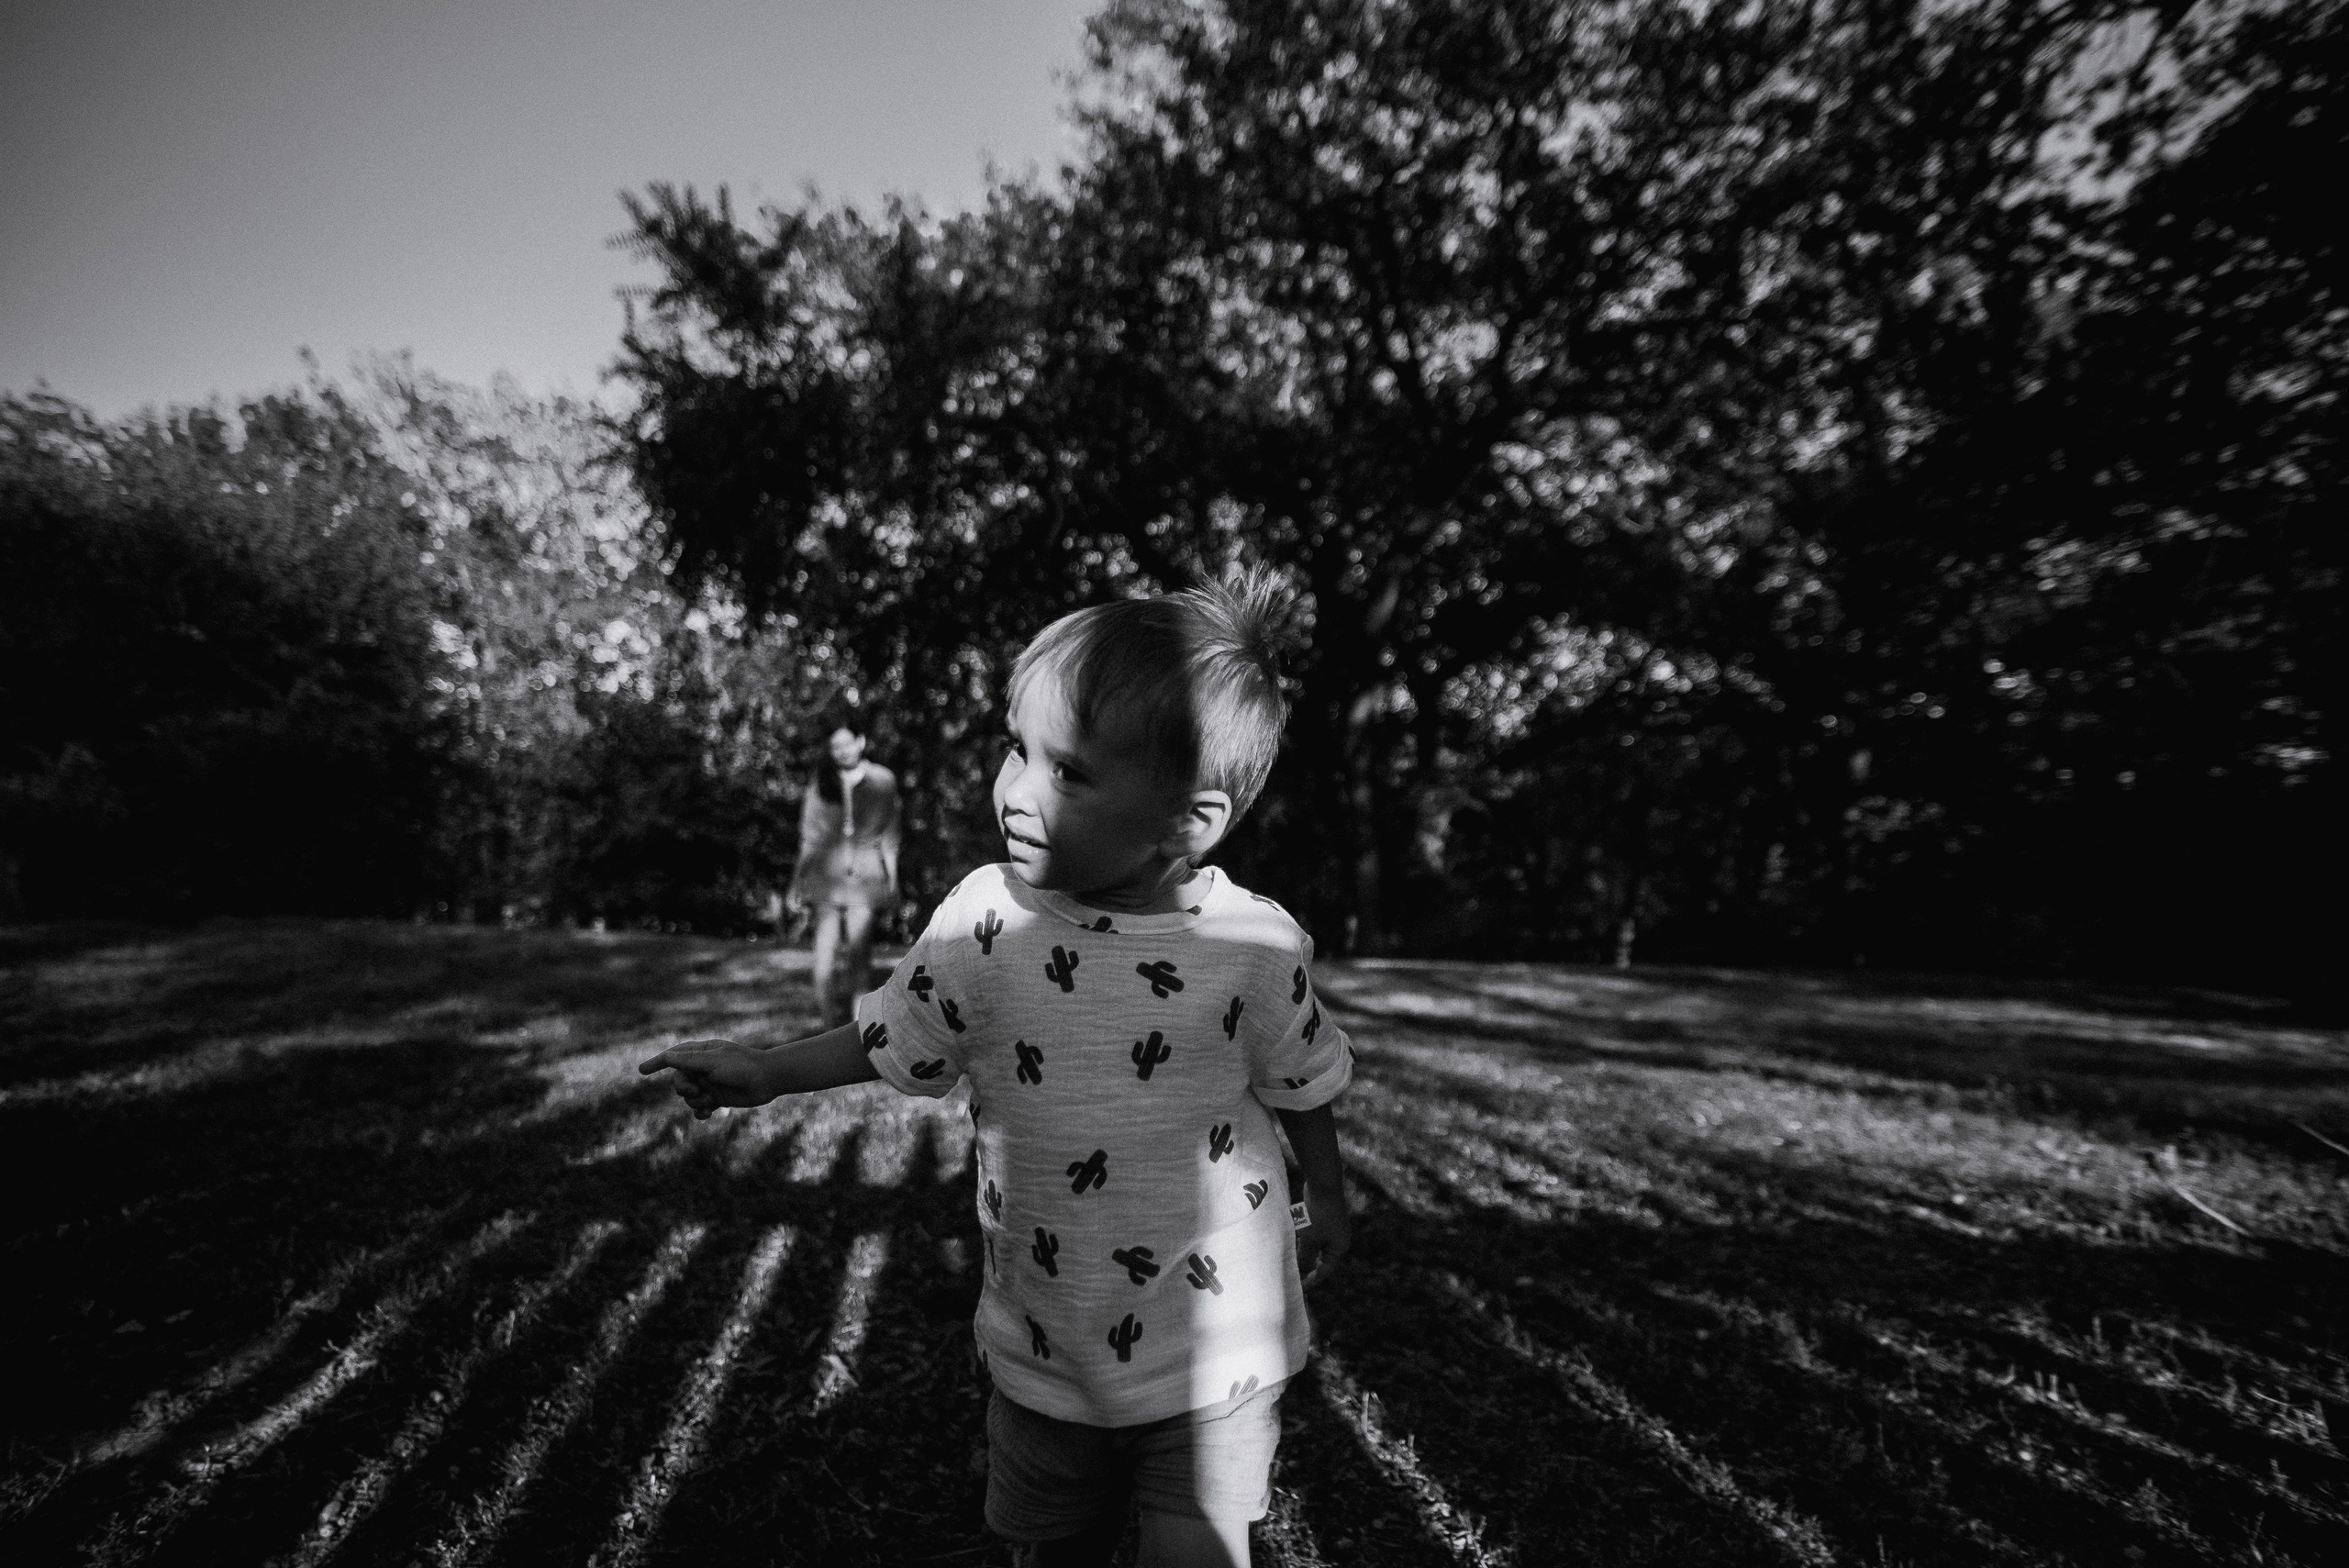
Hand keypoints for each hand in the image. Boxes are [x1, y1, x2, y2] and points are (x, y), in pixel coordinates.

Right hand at [637, 1038, 773, 1119]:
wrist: (768, 1080)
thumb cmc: (742, 1066)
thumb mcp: (712, 1062)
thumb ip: (687, 1061)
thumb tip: (666, 1056)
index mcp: (702, 1052)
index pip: (674, 1056)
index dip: (657, 1063)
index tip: (641, 1070)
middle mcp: (704, 1068)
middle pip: (679, 1081)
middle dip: (683, 1087)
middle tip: (696, 1089)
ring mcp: (710, 1083)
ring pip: (688, 1097)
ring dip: (695, 1100)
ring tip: (710, 1099)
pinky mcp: (718, 1098)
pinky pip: (700, 1108)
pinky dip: (701, 1112)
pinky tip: (708, 1113)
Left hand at [1295, 1187, 1351, 1288]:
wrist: (1323, 1182)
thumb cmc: (1318, 1214)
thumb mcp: (1309, 1239)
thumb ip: (1304, 1258)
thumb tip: (1300, 1272)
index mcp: (1339, 1248)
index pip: (1325, 1271)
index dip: (1311, 1281)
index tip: (1298, 1289)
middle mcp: (1338, 1239)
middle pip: (1321, 1259)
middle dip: (1306, 1267)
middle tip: (1292, 1277)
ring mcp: (1332, 1228)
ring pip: (1315, 1246)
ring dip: (1302, 1253)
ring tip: (1288, 1261)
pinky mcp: (1324, 1217)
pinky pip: (1312, 1234)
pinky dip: (1302, 1240)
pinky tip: (1290, 1241)